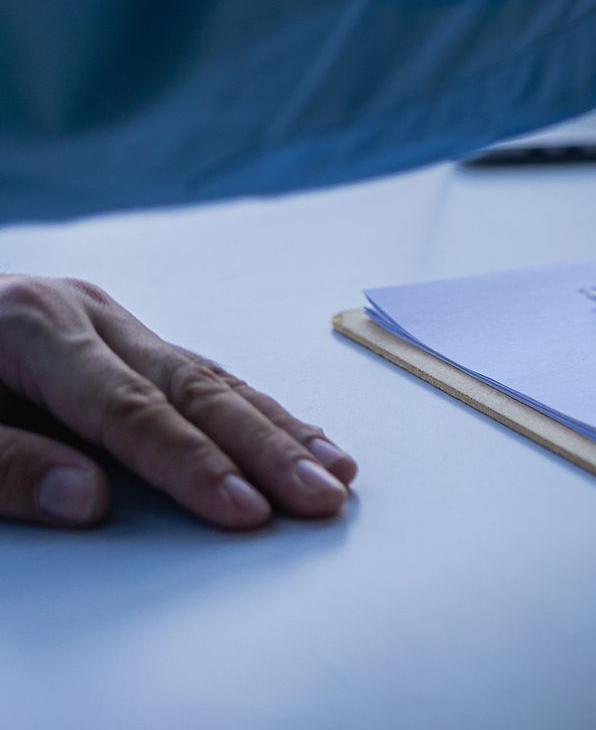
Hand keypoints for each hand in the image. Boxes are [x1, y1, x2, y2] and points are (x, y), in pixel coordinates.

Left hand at [0, 276, 356, 529]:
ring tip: (336, 472)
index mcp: (29, 325)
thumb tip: (85, 500)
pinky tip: (296, 435)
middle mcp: (80, 310)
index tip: (245, 513)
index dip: (191, 466)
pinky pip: (196, 371)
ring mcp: (102, 317)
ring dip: (276, 429)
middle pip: (190, 387)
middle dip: (264, 449)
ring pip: (207, 375)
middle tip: (322, 496)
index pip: (128, 409)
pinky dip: (252, 410)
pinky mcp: (113, 333)